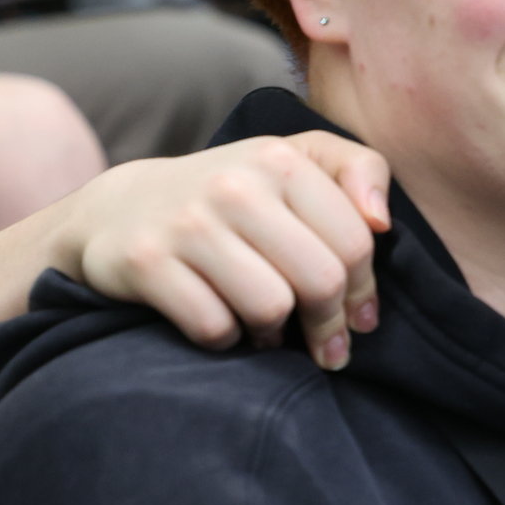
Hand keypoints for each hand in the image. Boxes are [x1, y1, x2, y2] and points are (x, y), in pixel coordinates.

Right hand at [49, 133, 392, 368]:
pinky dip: (228, 340)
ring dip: (276, 334)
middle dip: (330, 324)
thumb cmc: (234, 193)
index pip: (354, 242)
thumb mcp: (298, 161)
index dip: (365, 290)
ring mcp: (186, 224)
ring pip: (270, 307)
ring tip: (272, 331)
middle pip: (319, 280)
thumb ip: (359, 171)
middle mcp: (234, 185)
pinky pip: (214, 326)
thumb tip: (382, 221)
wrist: (122, 208)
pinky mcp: (146, 262)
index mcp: (281, 160)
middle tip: (328, 345)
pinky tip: (229, 328)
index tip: (362, 318)